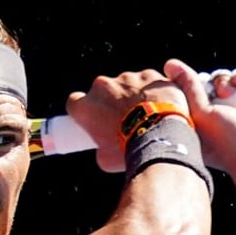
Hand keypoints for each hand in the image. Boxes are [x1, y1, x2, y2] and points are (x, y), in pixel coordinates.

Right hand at [65, 69, 189, 172]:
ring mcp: (126, 78)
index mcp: (86, 107)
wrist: (160, 138)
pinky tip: (160, 106)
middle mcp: (102, 86)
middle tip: (123, 121)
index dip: (83, 110)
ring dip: (132, 96)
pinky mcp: (149, 74)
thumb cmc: (130, 150)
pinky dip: (152, 91)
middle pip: (102, 91)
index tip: (91, 118)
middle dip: (110, 103)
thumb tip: (105, 148)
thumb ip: (100, 148)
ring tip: (146, 116)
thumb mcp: (106, 160)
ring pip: (126, 85)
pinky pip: (148, 81)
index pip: (74, 102)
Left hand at [166, 59, 235, 203]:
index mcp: (192, 125)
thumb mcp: (202, 114)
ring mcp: (230, 111)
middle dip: (210, 83)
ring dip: (226, 80)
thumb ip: (187, 88)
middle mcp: (210, 118)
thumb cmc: (229, 144)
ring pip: (222, 81)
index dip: (186, 85)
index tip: (194, 87)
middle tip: (219, 95)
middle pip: (202, 85)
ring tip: (231, 91)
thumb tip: (169, 64)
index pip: (182, 95)